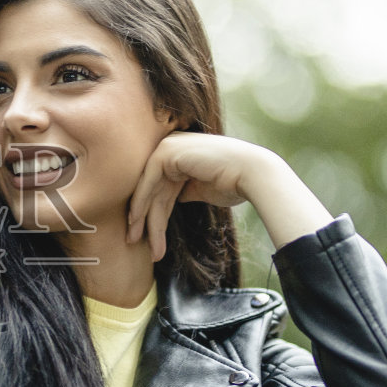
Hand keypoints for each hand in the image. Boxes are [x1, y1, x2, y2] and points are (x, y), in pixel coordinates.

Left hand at [126, 133, 332, 258]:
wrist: (252, 175)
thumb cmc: (234, 183)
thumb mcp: (202, 190)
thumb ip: (184, 192)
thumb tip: (173, 199)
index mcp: (182, 155)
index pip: (162, 188)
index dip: (154, 214)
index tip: (149, 238)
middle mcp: (173, 147)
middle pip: (154, 189)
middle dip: (144, 218)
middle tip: (134, 241)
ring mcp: (169, 146)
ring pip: (148, 187)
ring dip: (141, 216)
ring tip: (135, 241)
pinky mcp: (167, 151)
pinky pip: (148, 180)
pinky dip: (141, 201)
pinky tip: (136, 221)